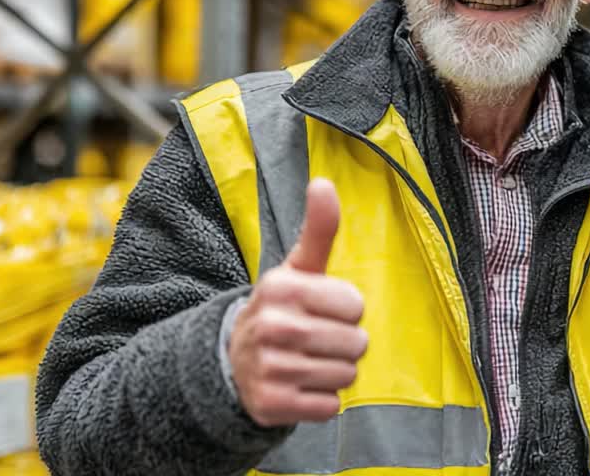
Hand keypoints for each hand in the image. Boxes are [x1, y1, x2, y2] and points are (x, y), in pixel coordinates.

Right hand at [229, 178, 366, 425]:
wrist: (234, 361)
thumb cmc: (283, 308)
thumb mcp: (298, 268)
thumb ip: (318, 228)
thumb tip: (323, 182)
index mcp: (281, 287)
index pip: (355, 305)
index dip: (347, 310)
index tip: (322, 309)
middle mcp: (271, 326)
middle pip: (356, 343)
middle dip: (345, 343)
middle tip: (317, 339)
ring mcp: (268, 368)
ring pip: (346, 375)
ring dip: (335, 372)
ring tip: (308, 361)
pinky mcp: (271, 405)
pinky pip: (329, 406)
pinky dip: (322, 400)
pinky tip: (299, 386)